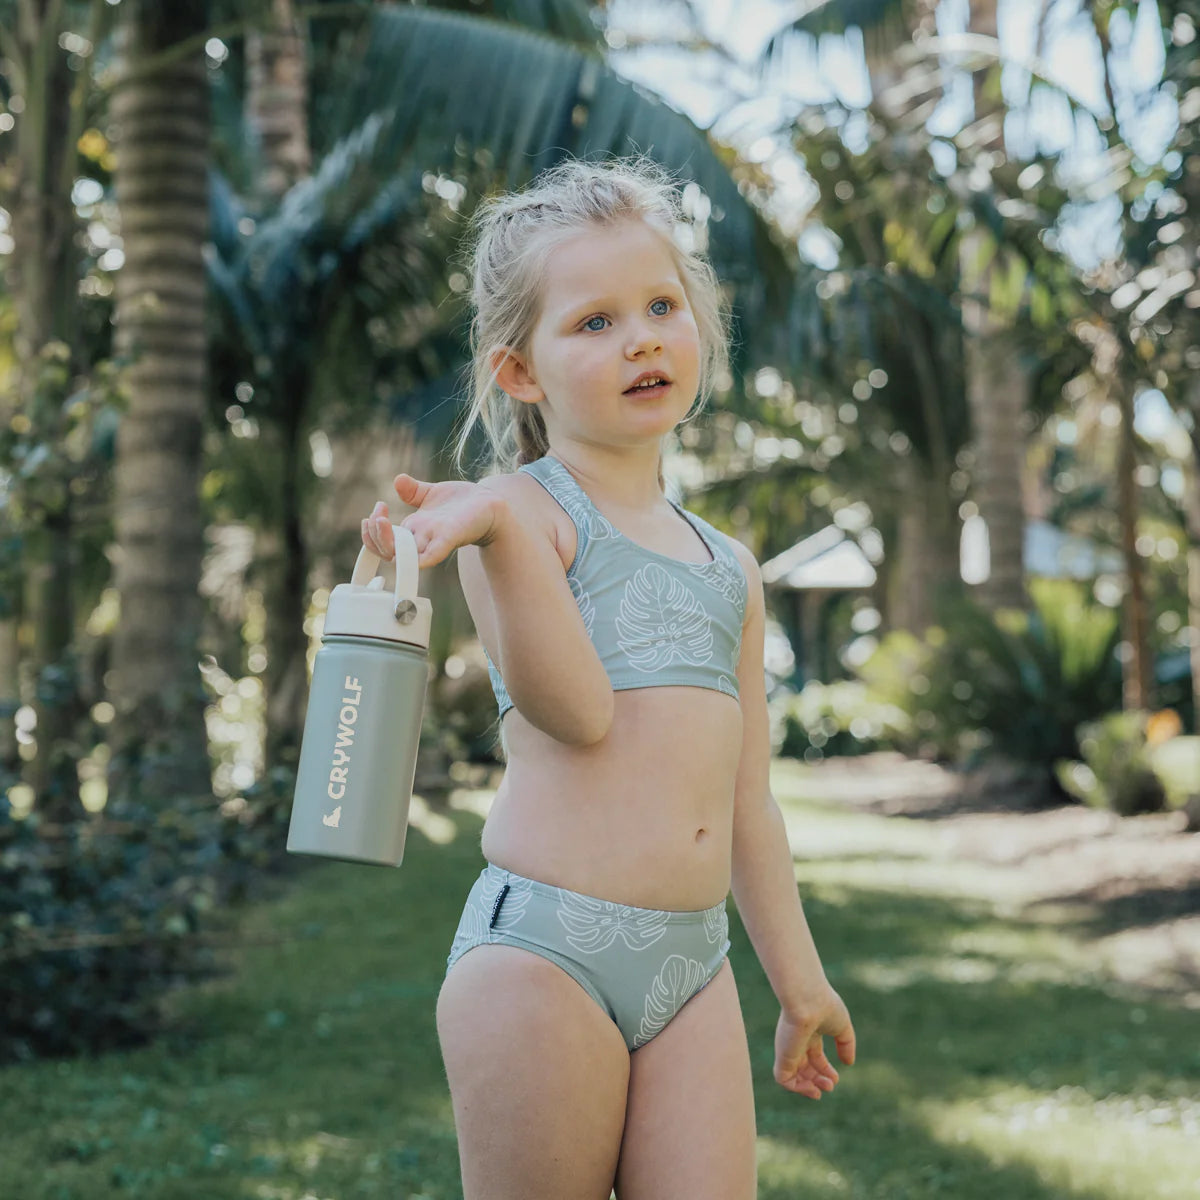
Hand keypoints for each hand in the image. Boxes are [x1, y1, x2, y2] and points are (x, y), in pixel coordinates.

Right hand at [360, 474, 502, 568]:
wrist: (491, 505)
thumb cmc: (462, 504)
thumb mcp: (433, 494)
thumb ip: (413, 490)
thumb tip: (397, 480)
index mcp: (414, 528)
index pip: (383, 540)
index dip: (371, 530)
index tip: (377, 507)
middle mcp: (420, 538)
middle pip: (387, 549)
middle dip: (373, 535)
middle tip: (376, 515)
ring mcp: (433, 540)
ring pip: (402, 555)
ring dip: (386, 542)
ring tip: (381, 521)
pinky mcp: (449, 538)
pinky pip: (429, 555)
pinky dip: (416, 558)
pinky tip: (404, 552)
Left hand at [773, 980, 855, 1098]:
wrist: (808, 1000)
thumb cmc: (826, 1008)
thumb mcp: (842, 1027)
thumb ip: (846, 1044)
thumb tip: (848, 1063)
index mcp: (810, 1032)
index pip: (815, 1056)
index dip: (825, 1070)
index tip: (836, 1078)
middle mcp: (797, 1042)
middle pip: (805, 1067)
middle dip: (818, 1080)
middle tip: (830, 1086)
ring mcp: (789, 1049)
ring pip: (792, 1075)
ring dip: (807, 1088)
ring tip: (820, 1091)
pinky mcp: (783, 1056)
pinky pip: (783, 1079)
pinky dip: (797, 1088)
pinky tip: (811, 1088)